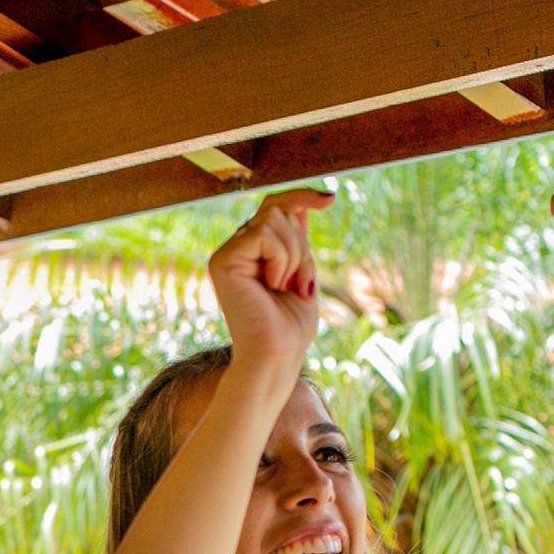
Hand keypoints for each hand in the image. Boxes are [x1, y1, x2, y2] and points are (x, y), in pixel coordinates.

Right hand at [206, 188, 332, 377]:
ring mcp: (226, 255)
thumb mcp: (302, 274)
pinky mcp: (222, 261)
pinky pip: (264, 234)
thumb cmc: (290, 328)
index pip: (274, 207)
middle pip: (278, 209)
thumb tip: (302, 205)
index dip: (300, 196)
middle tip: (298, 284)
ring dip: (295, 255)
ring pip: (274, 218)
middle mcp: (235, 251)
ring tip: (285, 288)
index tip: (330, 199)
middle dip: (301, 243)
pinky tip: (272, 286)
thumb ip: (296, 241)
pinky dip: (282, 260)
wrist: (276, 357)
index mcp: (252, 253)